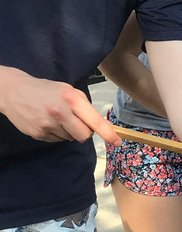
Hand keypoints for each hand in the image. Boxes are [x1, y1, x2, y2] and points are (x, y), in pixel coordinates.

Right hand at [0, 67, 119, 145]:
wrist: (14, 91)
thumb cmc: (47, 90)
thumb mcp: (68, 90)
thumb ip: (85, 106)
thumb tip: (101, 124)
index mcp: (71, 99)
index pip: (95, 121)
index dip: (108, 133)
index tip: (117, 141)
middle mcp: (60, 113)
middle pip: (85, 135)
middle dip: (85, 131)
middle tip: (76, 121)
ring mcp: (48, 125)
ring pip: (71, 138)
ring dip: (69, 131)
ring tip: (57, 118)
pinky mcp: (38, 134)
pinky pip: (57, 140)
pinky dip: (57, 134)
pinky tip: (47, 122)